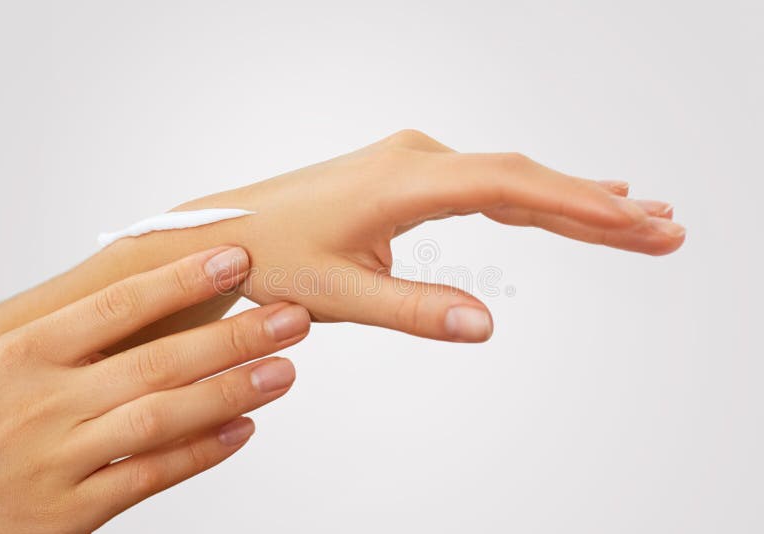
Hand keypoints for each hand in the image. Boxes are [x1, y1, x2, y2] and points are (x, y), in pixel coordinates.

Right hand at [0, 246, 309, 531]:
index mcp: (25, 355)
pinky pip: (146, 478)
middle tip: (292, 317)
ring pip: (161, 418)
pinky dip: (200, 454)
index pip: (117, 307)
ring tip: (284, 370)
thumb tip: (153, 294)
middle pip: (156, 361)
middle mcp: (45, 404)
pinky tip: (243, 430)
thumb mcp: (2, 364)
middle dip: (233, 337)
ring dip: (231, 392)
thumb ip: (72, 337)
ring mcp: (57, 461)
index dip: (182, 281)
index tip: (235, 259)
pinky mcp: (67, 514)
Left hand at [165, 129, 683, 341]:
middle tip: (664, 228)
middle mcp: (418, 159)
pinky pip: (487, 184)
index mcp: (405, 181)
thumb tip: (487, 325)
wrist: (231, 231)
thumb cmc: (276, 258)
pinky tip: (566, 203)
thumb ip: (417, 309)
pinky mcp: (411, 175)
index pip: (509, 187)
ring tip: (637, 217)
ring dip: (573, 200)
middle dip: (596, 206)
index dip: (575, 204)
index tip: (632, 221)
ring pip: (512, 179)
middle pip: (526, 178)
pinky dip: (533, 198)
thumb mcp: (343, 296)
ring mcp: (416, 163)